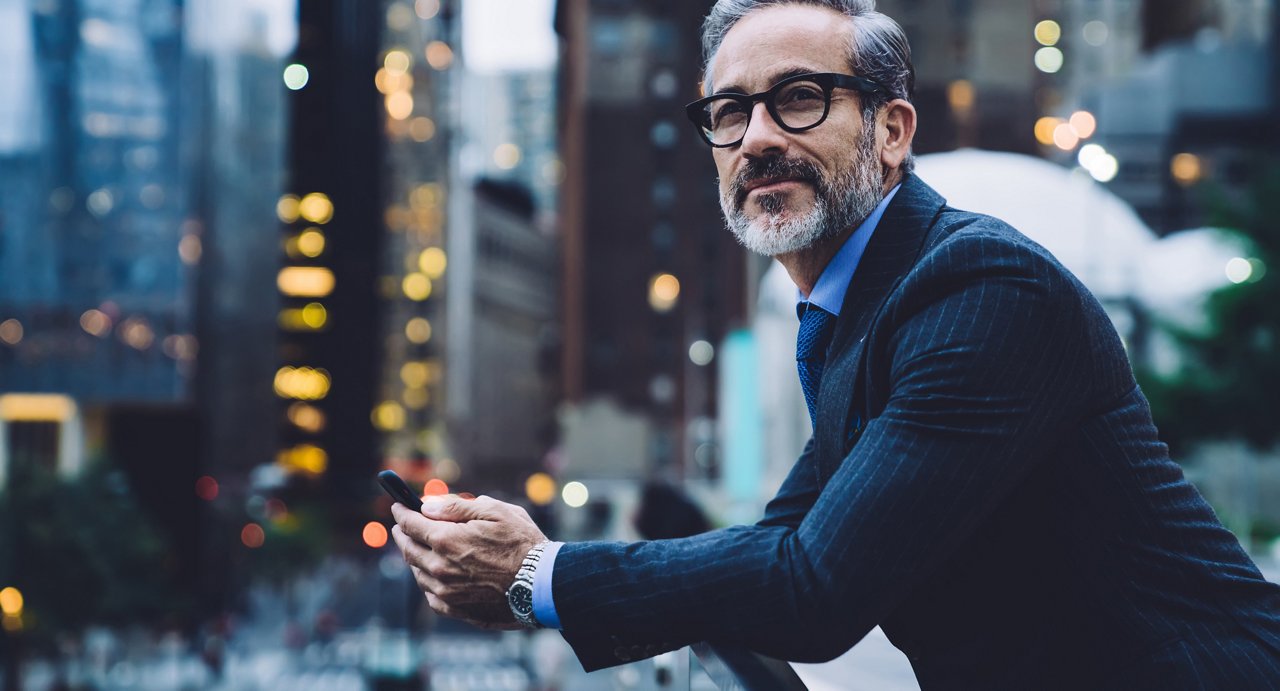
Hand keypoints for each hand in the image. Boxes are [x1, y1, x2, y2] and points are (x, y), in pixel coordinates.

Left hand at [390, 495, 547, 628]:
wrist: (544, 585)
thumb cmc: (523, 543)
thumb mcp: (495, 511)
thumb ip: (457, 507)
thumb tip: (427, 505)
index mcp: (446, 540)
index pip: (411, 524)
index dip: (402, 512)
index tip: (398, 506)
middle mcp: (440, 568)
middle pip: (409, 549)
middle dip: (402, 534)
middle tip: (402, 526)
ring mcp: (446, 592)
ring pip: (418, 573)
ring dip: (414, 557)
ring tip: (419, 548)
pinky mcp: (457, 610)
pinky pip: (431, 595)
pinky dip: (428, 581)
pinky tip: (434, 575)